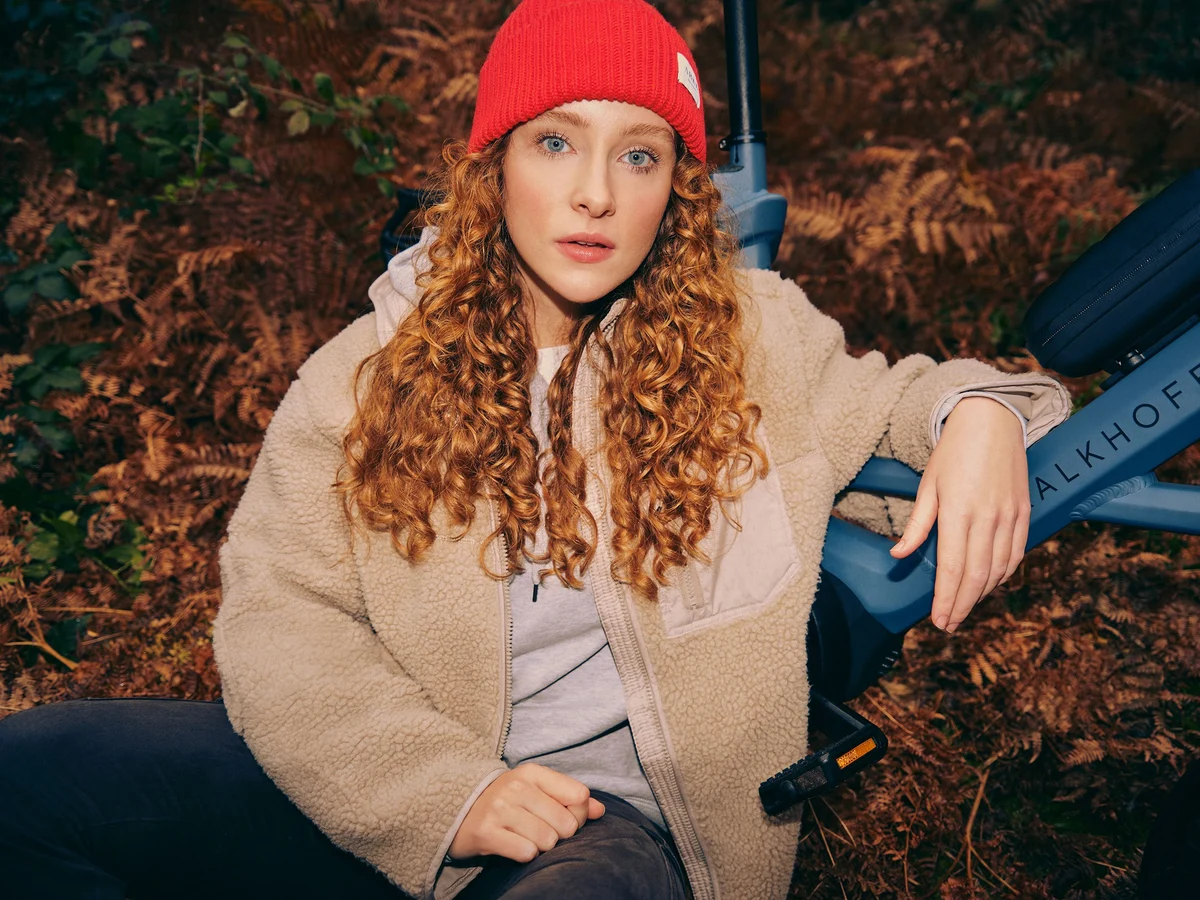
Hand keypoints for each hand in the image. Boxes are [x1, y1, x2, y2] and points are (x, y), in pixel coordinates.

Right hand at [448, 763, 604, 862]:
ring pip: (548, 840)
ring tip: (525, 837)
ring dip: (541, 846)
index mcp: (532, 773)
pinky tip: (514, 845)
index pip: (578, 795)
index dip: (578, 813)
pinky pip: (526, 852)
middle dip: (559, 835)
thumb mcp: (536, 791)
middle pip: (566, 824)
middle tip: (541, 831)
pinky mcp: (486, 833)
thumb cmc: (505, 802)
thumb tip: (600, 811)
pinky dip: (525, 854)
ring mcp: (500, 809)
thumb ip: (570, 798)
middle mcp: (516, 787)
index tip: (562, 816)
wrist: (457, 811)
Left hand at [889, 396, 1029, 632]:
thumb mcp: (928, 485)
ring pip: (998, 570)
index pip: (952, 569)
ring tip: (964, 608)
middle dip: (962, 605)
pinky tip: (989, 584)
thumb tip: (899, 556)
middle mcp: (988, 518)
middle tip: (949, 624)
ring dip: (981, 594)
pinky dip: (1003, 575)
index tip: (938, 620)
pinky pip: (1016, 554)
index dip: (946, 599)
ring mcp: (1010, 516)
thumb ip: (917, 524)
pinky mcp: (1025, 513)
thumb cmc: (953, 451)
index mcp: (959, 512)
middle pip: (976, 576)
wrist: (993, 420)